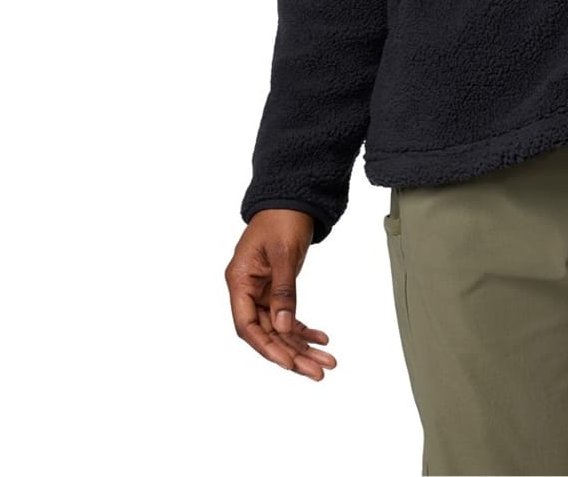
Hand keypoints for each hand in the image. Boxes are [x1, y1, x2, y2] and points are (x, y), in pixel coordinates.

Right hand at [226, 209, 336, 379]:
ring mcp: (261, 291)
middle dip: (291, 354)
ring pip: (279, 328)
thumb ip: (283, 290)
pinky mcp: (276, 288)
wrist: (291, 197)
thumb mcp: (284, 252)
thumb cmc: (283, 217)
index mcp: (239, 281)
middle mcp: (247, 290)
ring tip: (328, 361)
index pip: (247, 326)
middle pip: (265, 332)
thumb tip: (283, 327)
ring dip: (301, 346)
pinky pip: (287, 316)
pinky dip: (304, 328)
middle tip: (319, 371)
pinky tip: (322, 338)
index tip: (289, 364)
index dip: (267, 348)